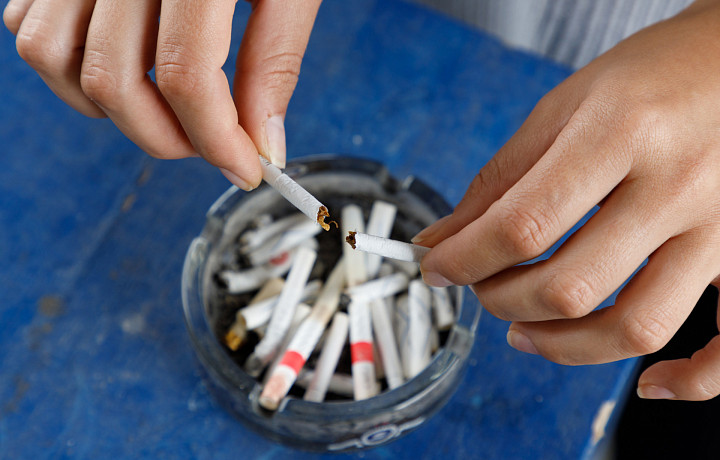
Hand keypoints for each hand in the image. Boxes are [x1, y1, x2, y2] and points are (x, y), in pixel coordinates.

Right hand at [3, 0, 320, 188]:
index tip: (246, 168)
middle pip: (115, 80)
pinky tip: (124, 71)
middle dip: (168, 138)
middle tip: (211, 147)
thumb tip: (263, 143)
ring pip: (57, 60)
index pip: (187, 75)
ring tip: (169, 114)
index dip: (217, 140)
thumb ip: (274, 62)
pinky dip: (72, 71)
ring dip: (114, 111)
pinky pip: (31, 29)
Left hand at [416, 0, 719, 400]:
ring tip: (524, 330)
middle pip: (568, 285)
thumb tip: (441, 241)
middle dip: (499, 298)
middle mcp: (678, 185)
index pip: (522, 226)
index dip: (463, 259)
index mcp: (621, 134)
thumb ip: (500, 179)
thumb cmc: (651, 76)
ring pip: (636, 327)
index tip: (436, 268)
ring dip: (562, 346)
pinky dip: (691, 380)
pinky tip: (650, 384)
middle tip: (480, 286)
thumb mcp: (564, 106)